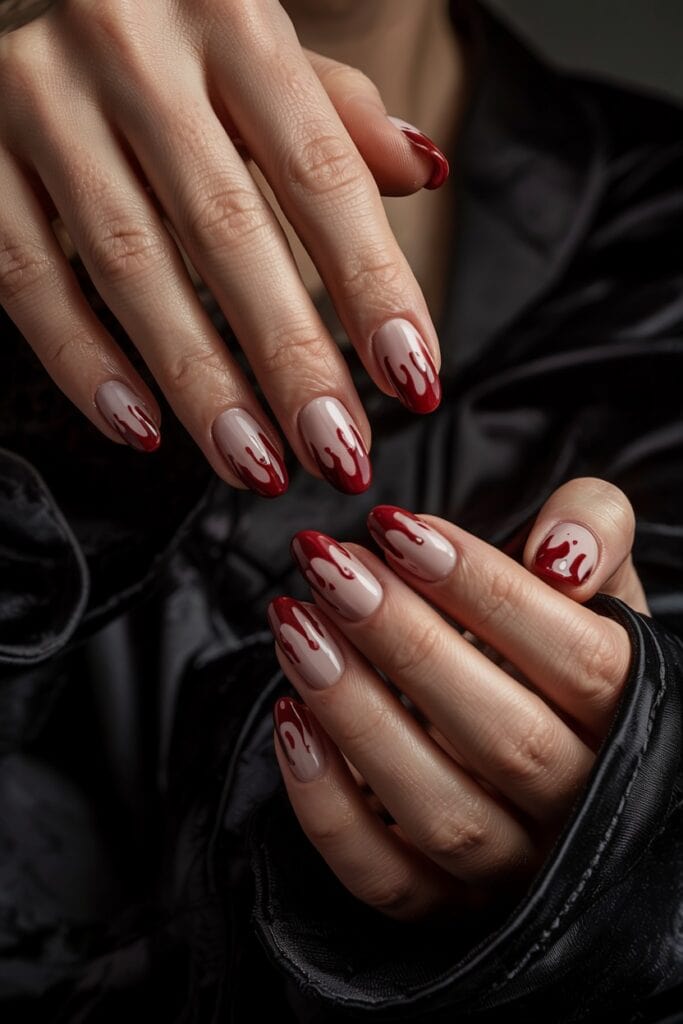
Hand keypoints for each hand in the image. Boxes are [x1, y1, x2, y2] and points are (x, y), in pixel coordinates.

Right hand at [0, 0, 445, 492]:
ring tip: (255, 464)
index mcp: (229, 16)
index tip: (412, 378)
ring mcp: (42, 98)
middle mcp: (133, 46)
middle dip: (290, 359)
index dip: (372, 286)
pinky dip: (83, 363)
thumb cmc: (168, 34)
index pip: (321, 173)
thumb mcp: (258, 47)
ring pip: (130, 266)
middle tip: (338, 450)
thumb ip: (333, 112)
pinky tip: (140, 430)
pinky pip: (27, 277)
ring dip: (199, 384)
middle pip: (228, 231)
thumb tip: (422, 172)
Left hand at [268, 478, 648, 919]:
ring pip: (442, 813)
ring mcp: (517, 865)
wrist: (549, 737)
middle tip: (333, 570)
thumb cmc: (555, 640)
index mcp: (631, 713)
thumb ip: (592, 529)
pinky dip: (329, 806)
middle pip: (504, 737)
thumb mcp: (592, 573)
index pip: (576, 660)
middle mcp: (583, 801)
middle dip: (406, 644)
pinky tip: (290, 718)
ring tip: (297, 626)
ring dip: (358, 716)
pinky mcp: (450, 904)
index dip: (485, 588)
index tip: (397, 527)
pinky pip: (387, 877)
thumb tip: (559, 550)